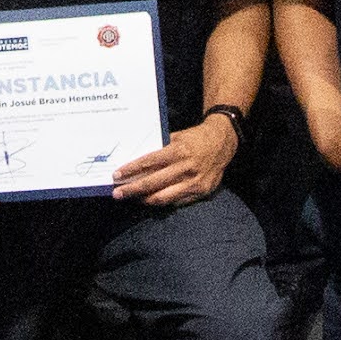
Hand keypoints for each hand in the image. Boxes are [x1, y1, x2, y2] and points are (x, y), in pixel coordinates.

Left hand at [111, 110, 239, 210]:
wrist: (223, 143)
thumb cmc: (195, 138)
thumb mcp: (177, 137)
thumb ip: (159, 148)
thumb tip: (136, 160)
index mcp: (178, 151)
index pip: (149, 163)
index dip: (131, 170)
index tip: (117, 175)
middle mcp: (186, 168)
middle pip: (153, 184)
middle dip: (132, 190)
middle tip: (118, 194)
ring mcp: (194, 183)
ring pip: (163, 198)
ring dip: (145, 200)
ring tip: (133, 199)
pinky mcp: (201, 192)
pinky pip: (176, 202)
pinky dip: (162, 202)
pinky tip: (151, 200)